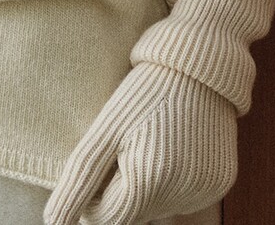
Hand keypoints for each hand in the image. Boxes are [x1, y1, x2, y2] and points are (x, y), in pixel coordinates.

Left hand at [43, 61, 236, 224]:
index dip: (92, 196)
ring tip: (149, 140)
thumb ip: (78, 181)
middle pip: (133, 213)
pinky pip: (186, 195)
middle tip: (124, 144)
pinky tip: (172, 146)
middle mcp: (181, 196)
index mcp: (148, 183)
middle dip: (120, 189)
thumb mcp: (105, 130)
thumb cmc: (144, 93)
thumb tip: (53, 223)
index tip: (97, 162)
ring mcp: (204, 192)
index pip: (105, 218)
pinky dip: (174, 180)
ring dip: (147, 185)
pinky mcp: (221, 183)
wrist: (199, 65)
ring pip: (159, 207)